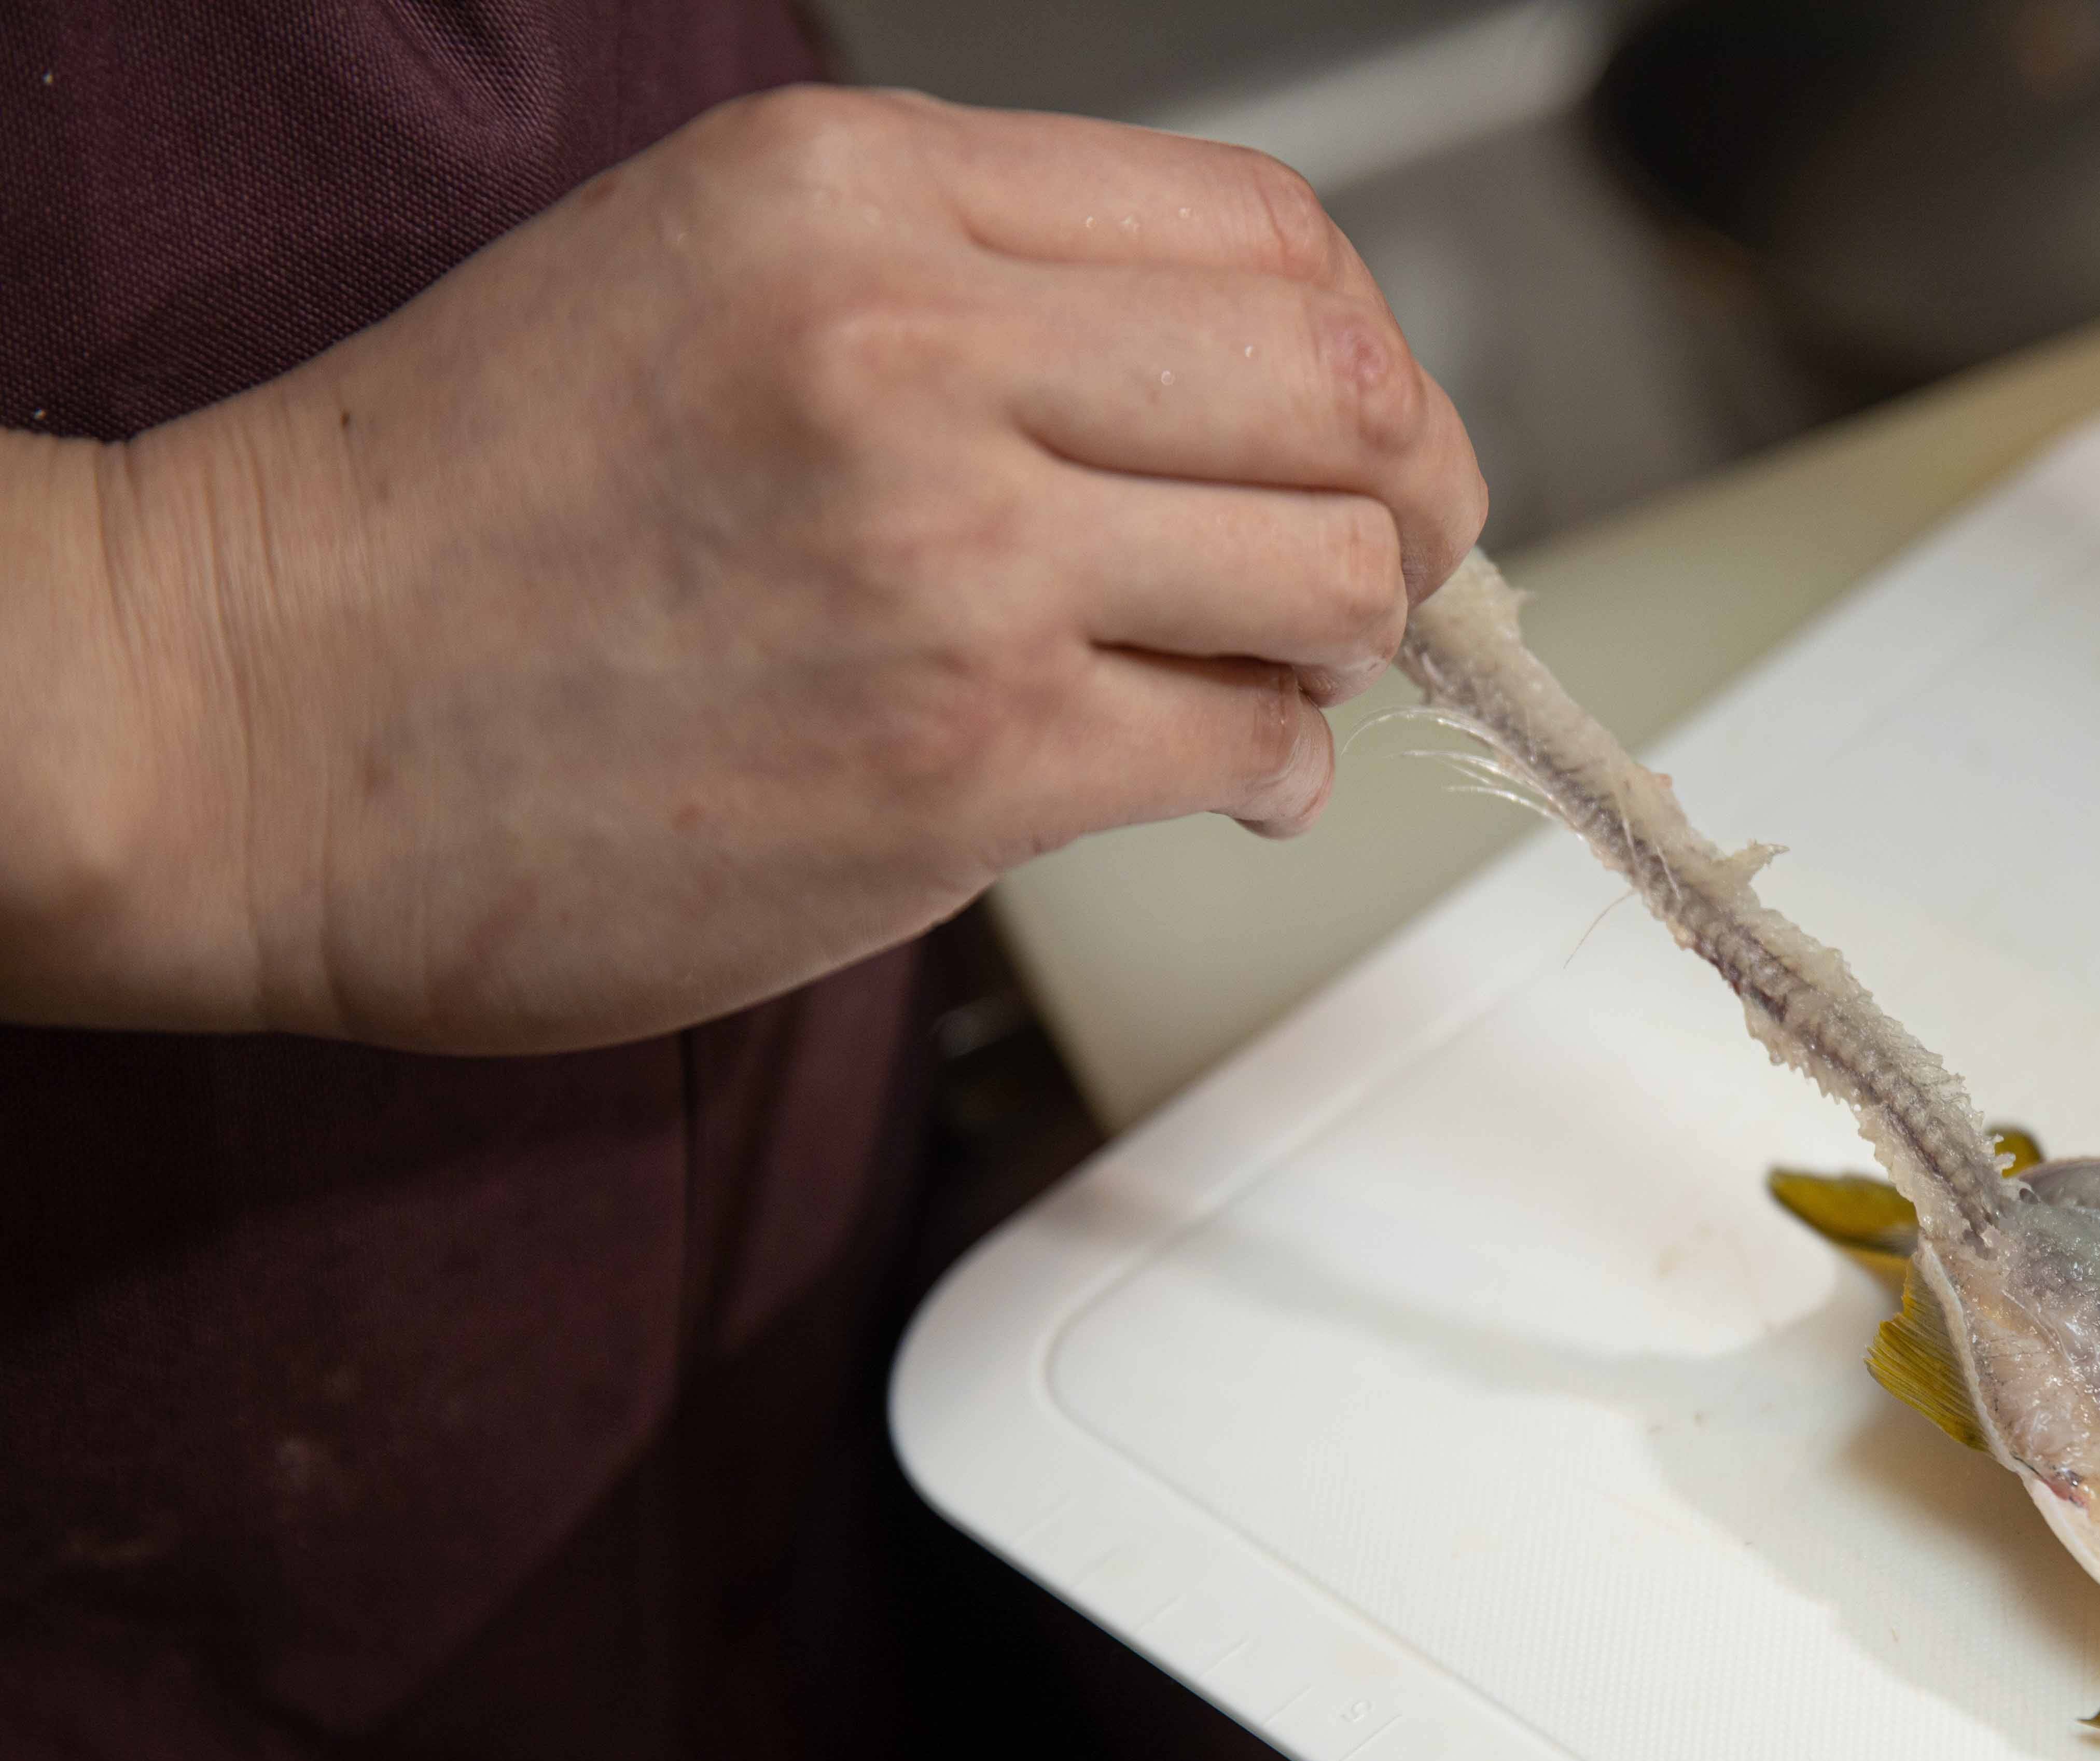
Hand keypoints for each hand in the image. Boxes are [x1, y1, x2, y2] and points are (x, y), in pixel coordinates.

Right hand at [14, 85, 1482, 1049]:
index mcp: (860, 196)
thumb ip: (974, 301)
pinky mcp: (962, 764)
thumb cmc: (462, 516)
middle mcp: (919, 347)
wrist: (238, 714)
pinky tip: (1207, 773)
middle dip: (1409, 498)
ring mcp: (950, 562)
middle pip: (1346, 393)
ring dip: (1339, 641)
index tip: (1356, 435)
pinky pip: (1250, 747)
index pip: (1269, 235)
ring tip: (1262, 673)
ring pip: (1334, 576)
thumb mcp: (710, 276)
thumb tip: (1234, 396)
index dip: (1358, 354)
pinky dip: (1267, 769)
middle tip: (1383, 570)